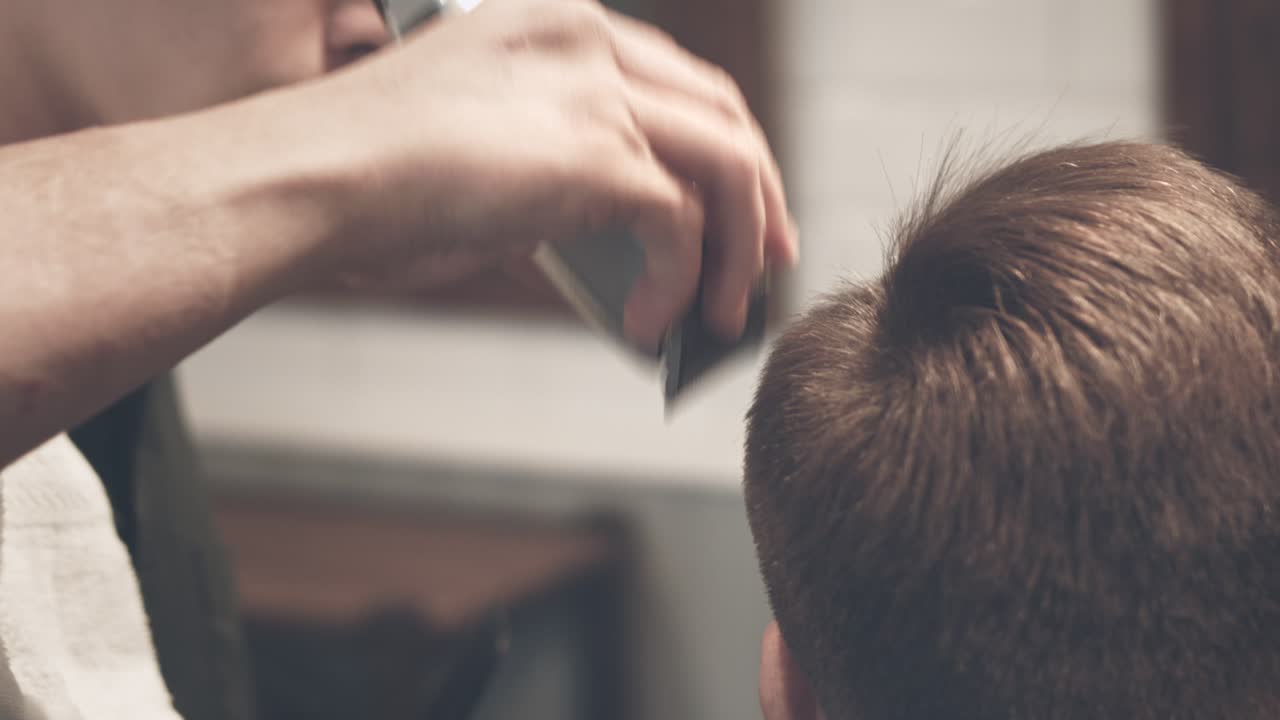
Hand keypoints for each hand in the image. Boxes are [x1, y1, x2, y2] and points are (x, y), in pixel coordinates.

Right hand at [310, 0, 797, 346]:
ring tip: (724, 313)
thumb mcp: (480, 162)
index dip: (724, 146)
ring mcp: (597, 89)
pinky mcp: (597, 151)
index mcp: (558, 26)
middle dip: (760, 195)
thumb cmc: (366, 181)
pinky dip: (682, 282)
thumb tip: (612, 242)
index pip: (678, 82)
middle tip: (767, 260)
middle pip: (724, 114)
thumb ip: (555, 182)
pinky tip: (650, 324)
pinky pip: (684, 222)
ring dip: (739, 247)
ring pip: (729, 163)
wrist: (307, 180)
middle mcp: (588, 41)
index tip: (744, 206)